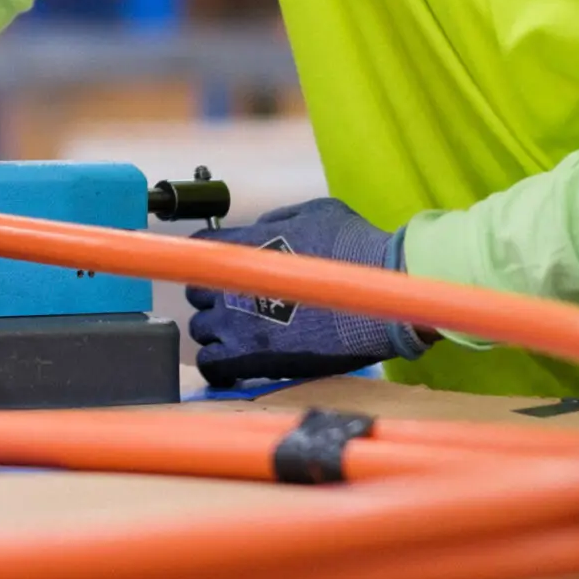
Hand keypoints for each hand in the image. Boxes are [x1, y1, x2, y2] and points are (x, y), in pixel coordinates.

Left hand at [184, 197, 427, 385]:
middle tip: (241, 303)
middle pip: (197, 292)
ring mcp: (237, 321)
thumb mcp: (315, 212)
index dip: (212, 258)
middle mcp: (232, 282)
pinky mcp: (252, 356)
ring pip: (201, 330)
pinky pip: (212, 366)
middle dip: (215, 296)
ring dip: (218, 331)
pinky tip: (235, 363)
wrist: (381, 292)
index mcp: (244, 244)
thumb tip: (259, 227)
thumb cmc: (356, 247)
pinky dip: (218, 366)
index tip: (227, 268)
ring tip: (245, 335)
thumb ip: (277, 219)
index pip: (199, 248)